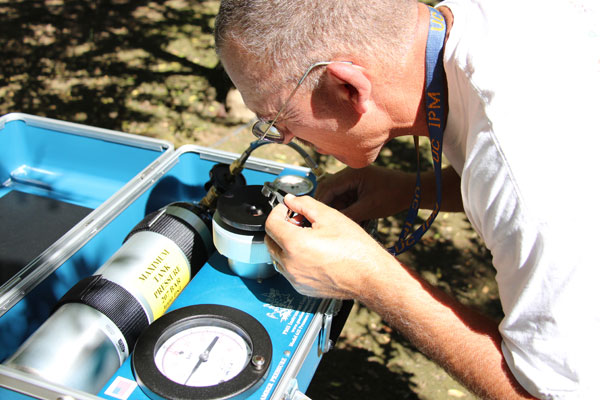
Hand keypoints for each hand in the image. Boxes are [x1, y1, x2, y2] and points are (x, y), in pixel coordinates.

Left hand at [264, 194, 396, 298]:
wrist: (370, 276)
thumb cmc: (356, 250)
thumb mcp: (330, 217)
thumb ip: (305, 204)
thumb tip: (291, 200)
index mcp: (295, 244)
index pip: (270, 224)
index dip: (278, 212)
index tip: (287, 209)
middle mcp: (291, 264)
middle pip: (270, 241)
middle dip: (280, 227)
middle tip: (298, 220)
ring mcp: (295, 278)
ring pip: (278, 257)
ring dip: (285, 244)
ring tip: (307, 236)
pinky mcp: (302, 287)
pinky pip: (289, 270)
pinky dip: (293, 259)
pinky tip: (311, 252)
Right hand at [315, 165, 415, 222]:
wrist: (412, 192)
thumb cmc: (393, 196)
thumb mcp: (369, 208)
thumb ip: (347, 214)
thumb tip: (329, 223)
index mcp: (351, 174)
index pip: (327, 187)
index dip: (319, 203)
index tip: (315, 218)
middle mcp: (349, 174)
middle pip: (329, 191)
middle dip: (328, 207)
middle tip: (325, 222)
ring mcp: (353, 181)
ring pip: (336, 197)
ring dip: (338, 209)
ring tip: (344, 221)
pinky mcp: (357, 187)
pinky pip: (344, 199)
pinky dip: (346, 209)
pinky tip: (353, 217)